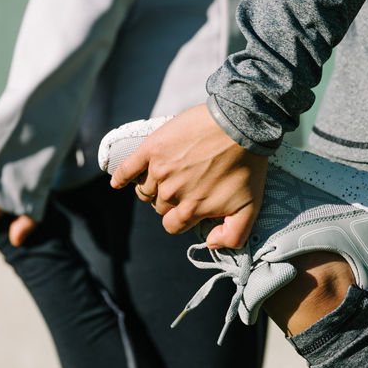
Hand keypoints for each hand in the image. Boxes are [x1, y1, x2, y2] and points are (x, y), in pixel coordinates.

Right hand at [110, 104, 267, 248]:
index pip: (172, 226)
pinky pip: (128, 168)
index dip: (180, 218)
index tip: (189, 206)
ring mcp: (160, 170)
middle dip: (170, 200)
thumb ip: (232, 235)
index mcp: (191, 210)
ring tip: (169, 172)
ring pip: (146, 189)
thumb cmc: (247, 165)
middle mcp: (171, 193)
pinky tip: (116, 182)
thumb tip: (211, 243)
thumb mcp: (250, 207)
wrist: (240, 124)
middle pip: (159, 206)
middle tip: (186, 183)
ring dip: (154, 186)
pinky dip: (121, 177)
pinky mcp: (152, 149)